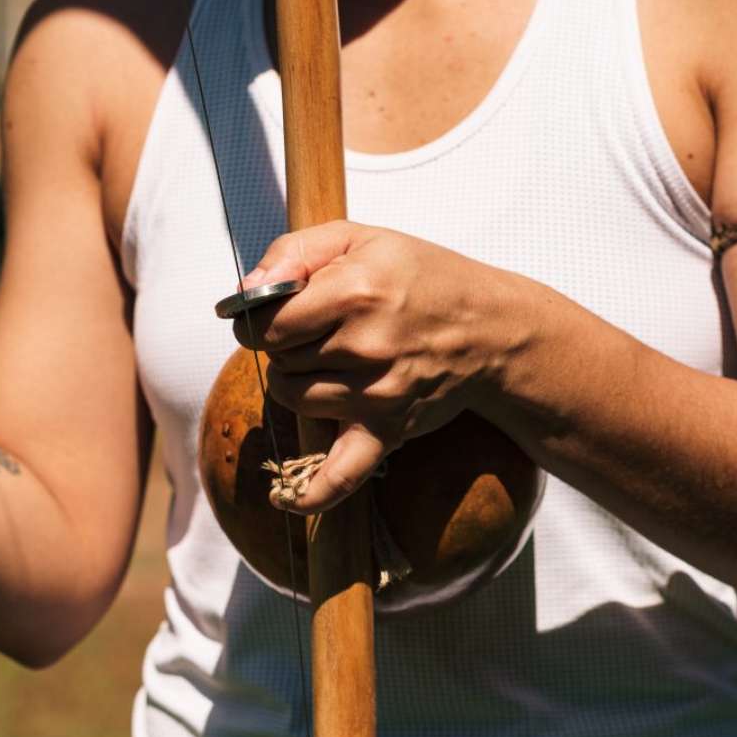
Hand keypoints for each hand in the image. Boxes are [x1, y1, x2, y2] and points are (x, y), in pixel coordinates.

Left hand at [234, 221, 533, 513]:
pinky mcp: (387, 430)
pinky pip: (340, 476)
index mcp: (353, 291)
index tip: (274, 314)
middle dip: (285, 346)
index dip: (259, 319)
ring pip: (294, 398)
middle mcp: (364, 345)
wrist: (491, 329)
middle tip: (317, 330)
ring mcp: (375, 393)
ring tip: (329, 362)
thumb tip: (245, 290)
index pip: (265, 323)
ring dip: (297, 383)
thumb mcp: (359, 237)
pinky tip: (284, 498)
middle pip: (278, 360)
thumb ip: (293, 252)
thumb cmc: (419, 277)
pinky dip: (311, 493)